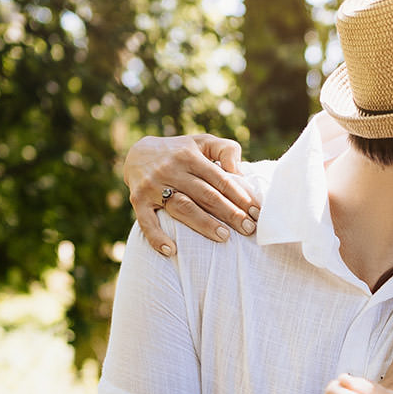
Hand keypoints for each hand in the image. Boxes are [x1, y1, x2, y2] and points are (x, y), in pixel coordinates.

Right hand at [124, 134, 260, 255]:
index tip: (255, 212)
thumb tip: (239, 171)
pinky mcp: (137, 200)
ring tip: (223, 237)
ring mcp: (153, 186)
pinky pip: (146, 221)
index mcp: (190, 156)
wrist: (137, 153)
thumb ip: (225, 150)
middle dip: (229, 212)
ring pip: (182, 207)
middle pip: (205, 195)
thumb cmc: (180, 152)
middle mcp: (172, 170)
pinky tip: (171, 250)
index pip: (220, 179)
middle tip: (248, 229)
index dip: (240, 196)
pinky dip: (156, 236)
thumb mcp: (202, 143)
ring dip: (203, 224)